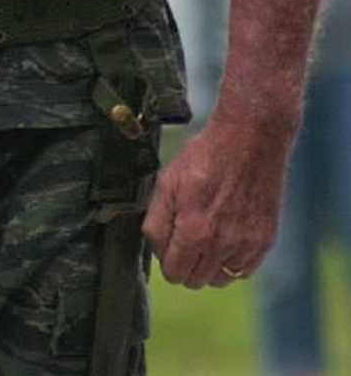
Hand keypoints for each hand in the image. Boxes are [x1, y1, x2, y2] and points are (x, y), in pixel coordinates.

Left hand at [142, 119, 289, 287]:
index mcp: (194, 231)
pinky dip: (232, 260)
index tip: (170, 243)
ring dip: (209, 265)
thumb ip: (156, 221)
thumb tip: (156, 249)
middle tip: (187, 236)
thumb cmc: (206, 156)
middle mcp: (221, 244)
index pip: (173, 273)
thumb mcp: (168, 181)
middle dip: (186, 263)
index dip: (167, 259)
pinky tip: (227, 235)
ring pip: (219, 279)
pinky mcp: (265, 241)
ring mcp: (246, 245)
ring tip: (207, 236)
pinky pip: (243, 270)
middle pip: (195, 281)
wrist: (250, 140)